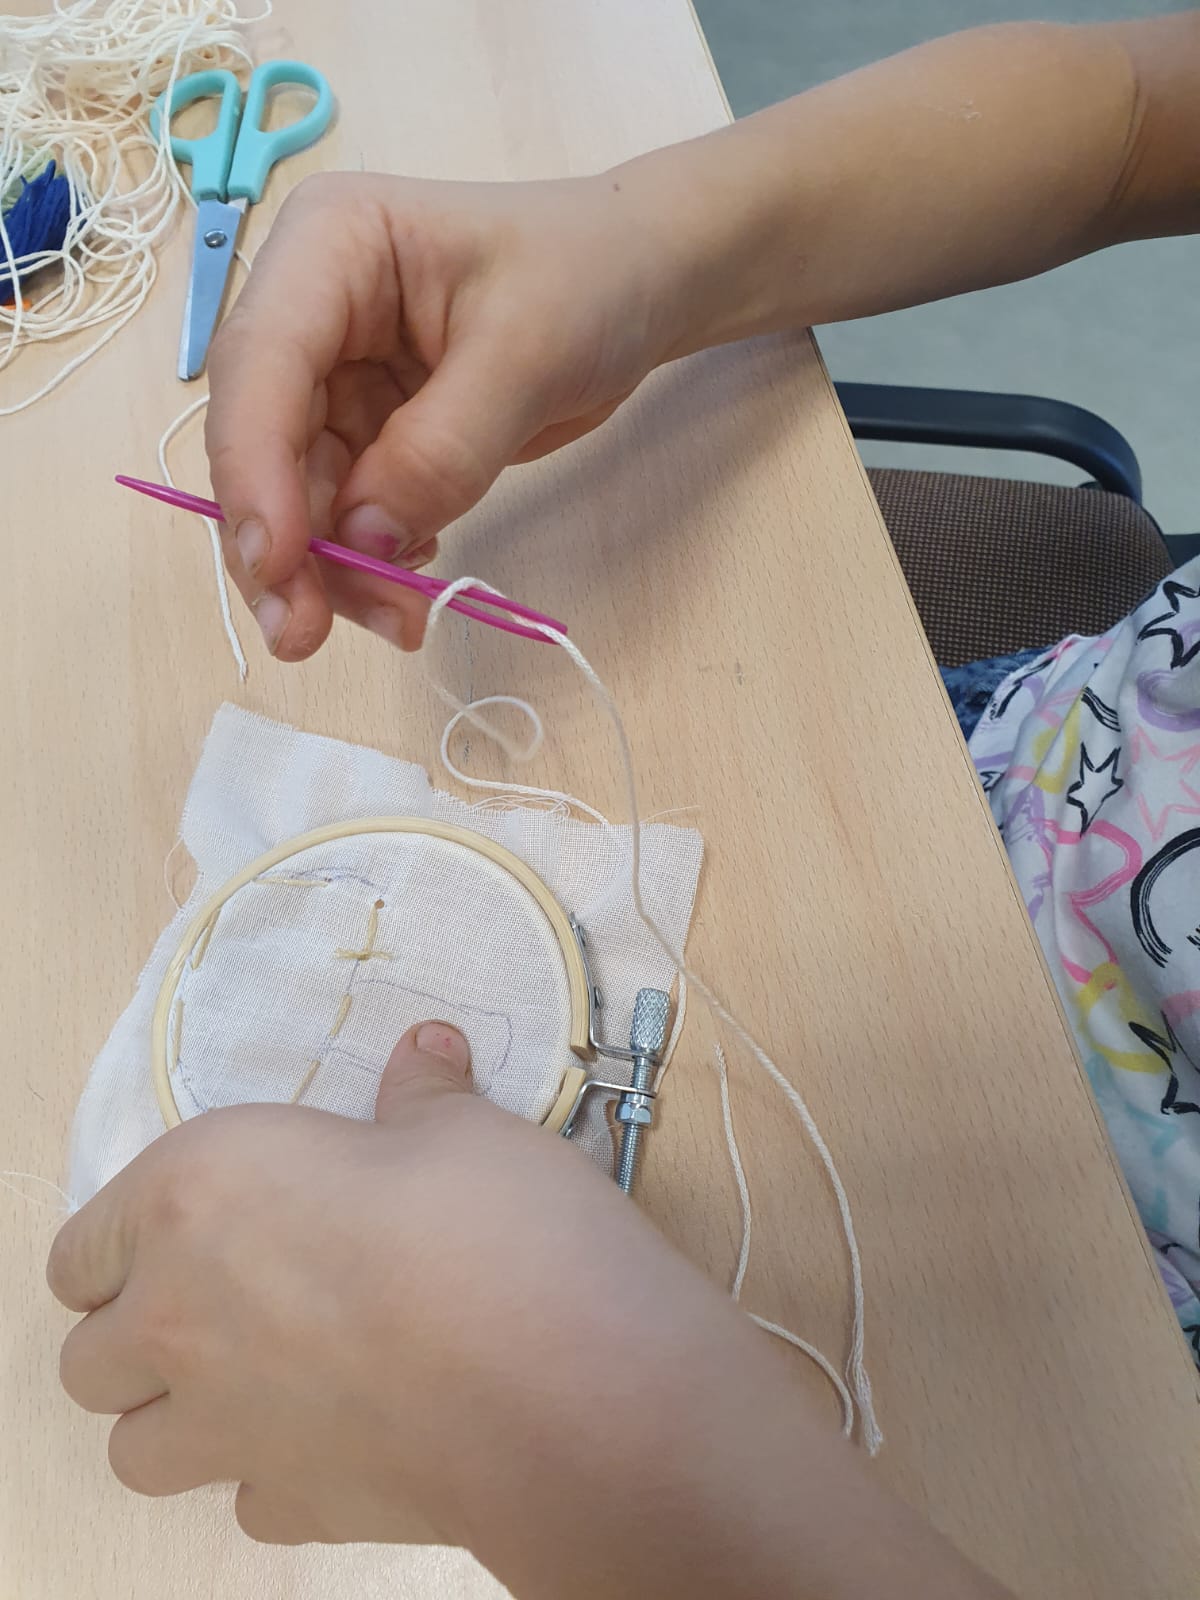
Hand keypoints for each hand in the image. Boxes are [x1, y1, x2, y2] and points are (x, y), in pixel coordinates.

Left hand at [48, 1022, 1009, 1598]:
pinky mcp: (308, 1513)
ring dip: (167, 1400)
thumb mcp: (479, 1127)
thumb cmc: (510, 1229)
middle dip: (131, 1313)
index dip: (128, 1215)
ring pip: (135, 1434)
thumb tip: (418, 1059)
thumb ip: (427, 1090)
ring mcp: (240, 1430)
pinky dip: (252, 1463)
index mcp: (211, 1188)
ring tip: (250, 1364)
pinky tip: (330, 1428)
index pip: (91, 1219)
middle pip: (87, 1339)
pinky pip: (235, 1493)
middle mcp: (191, 1314)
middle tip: (217, 1285)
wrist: (590, 1411)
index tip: (182, 1207)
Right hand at [204, 168, 697, 660]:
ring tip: (399, 622)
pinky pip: (345, 513)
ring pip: (296, 494)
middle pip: (259, 442)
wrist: (639, 284)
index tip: (276, 563)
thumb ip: (441, 449)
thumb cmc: (588, 278)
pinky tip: (412, 584)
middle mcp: (309, 312)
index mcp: (327, 247)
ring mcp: (334, 378)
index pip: (260, 365)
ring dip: (331, 571)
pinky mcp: (368, 432)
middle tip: (304, 637)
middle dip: (282, 545)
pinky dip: (369, 562)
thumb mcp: (527, 354)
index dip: (254, 470)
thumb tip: (363, 540)